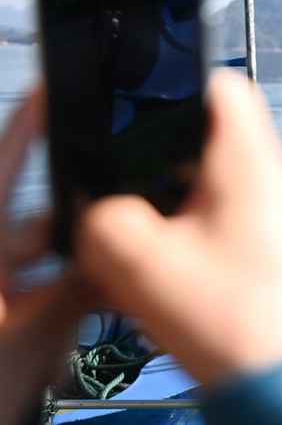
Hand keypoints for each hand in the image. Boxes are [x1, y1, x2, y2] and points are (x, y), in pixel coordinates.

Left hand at [0, 91, 93, 422]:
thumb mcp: (35, 334)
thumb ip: (83, 285)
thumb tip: (124, 249)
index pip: (1, 171)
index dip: (26, 129)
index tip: (51, 93)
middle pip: (39, 222)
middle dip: (80, 231)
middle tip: (115, 248)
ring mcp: (0, 290)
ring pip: (51, 262)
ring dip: (81, 275)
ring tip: (102, 297)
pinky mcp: (10, 315)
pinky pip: (51, 291)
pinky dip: (75, 298)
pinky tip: (93, 314)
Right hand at [75, 71, 281, 386]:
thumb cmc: (241, 326)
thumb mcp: (145, 265)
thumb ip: (107, 219)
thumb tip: (100, 208)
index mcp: (252, 166)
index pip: (226, 86)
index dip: (181, 83)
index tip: (148, 104)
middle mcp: (277, 183)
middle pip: (213, 139)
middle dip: (165, 161)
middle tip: (138, 191)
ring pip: (217, 183)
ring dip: (177, 204)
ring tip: (152, 240)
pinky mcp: (276, 247)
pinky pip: (230, 220)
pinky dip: (196, 234)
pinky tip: (173, 270)